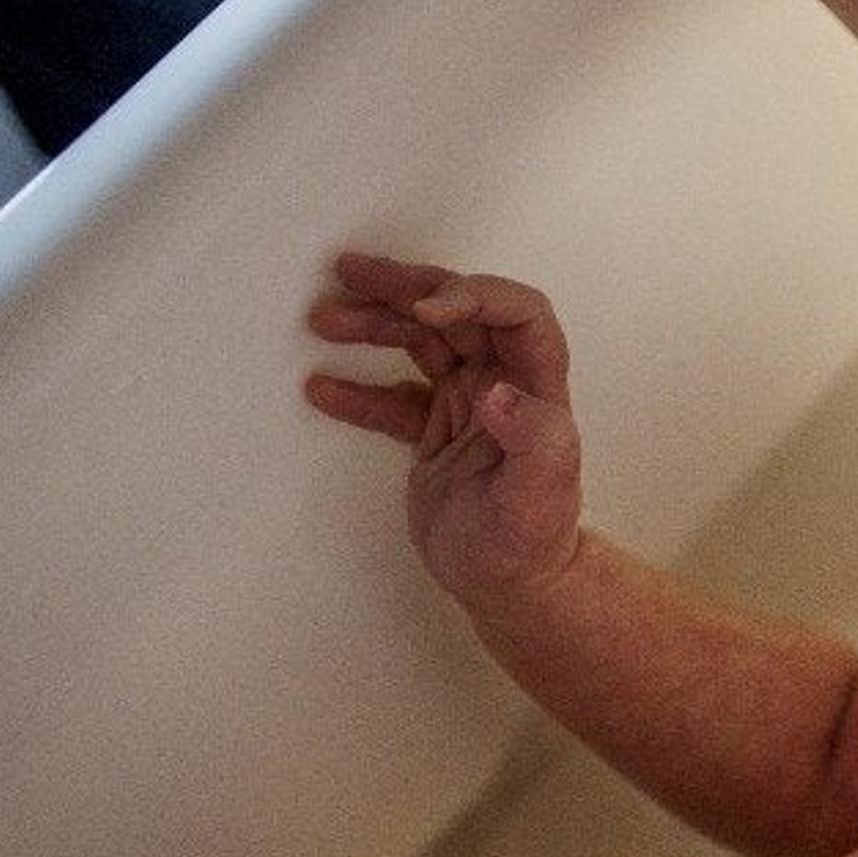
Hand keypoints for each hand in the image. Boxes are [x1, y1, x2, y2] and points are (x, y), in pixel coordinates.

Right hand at [304, 252, 584, 603]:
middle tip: (351, 272)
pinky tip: (318, 387)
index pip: (519, 314)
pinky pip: (393, 396)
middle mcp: (504, 383)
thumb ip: (532, 440)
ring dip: (375, 325)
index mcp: (538, 386)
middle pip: (459, 313)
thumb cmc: (532, 541)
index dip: (477, 296)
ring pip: (421, 344)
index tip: (427, 310)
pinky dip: (357, 389)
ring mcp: (467, 403)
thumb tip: (497, 394)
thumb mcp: (539, 496)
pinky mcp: (435, 430)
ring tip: (323, 317)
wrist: (509, 584)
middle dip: (408, 288)